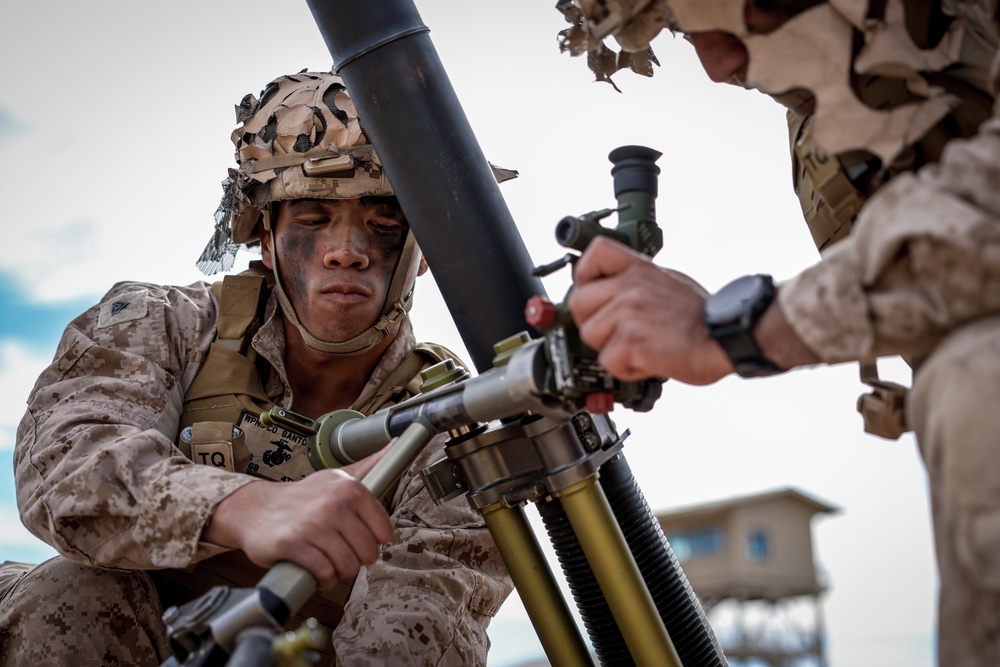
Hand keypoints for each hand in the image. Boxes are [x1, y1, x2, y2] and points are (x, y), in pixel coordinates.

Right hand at [203, 446, 392, 589]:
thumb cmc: (303, 497)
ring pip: (348, 566)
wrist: (256, 508)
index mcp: (351, 488)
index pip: (384, 532)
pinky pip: (324, 573)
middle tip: (340, 551)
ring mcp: (313, 524)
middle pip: (368, 553)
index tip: (357, 537)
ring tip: (328, 560)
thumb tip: (397, 442)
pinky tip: (316, 569)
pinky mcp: (292, 544)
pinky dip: (323, 578)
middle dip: (356, 558)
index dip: (371, 540)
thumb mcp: (338, 477)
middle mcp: (334, 503)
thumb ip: (370, 465)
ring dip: (339, 571)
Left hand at [567, 236, 731, 384]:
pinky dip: (627, 368)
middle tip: (615, 332)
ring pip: (590, 335)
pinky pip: (608, 361)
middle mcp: (629, 287)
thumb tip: (614, 290)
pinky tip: (648, 361)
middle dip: (592, 322)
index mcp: (639, 269)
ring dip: (611, 348)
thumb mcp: (669, 281)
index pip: (594, 254)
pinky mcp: (631, 342)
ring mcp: (628, 313)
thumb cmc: (704, 316)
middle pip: (578, 303)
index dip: (584, 276)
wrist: (727, 336)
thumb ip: (638, 282)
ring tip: (639, 347)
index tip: (591, 291)